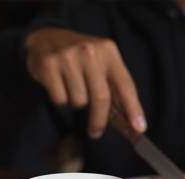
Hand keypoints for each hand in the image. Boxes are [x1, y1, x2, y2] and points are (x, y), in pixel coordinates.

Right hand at [25, 27, 146, 138]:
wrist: (45, 39)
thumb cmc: (81, 60)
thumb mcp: (102, 66)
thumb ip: (115, 91)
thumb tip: (130, 123)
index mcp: (108, 51)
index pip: (125, 85)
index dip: (133, 108)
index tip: (139, 127)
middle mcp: (90, 51)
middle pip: (101, 98)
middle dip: (99, 120)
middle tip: (96, 132)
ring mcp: (68, 56)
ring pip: (79, 101)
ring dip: (77, 104)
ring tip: (73, 88)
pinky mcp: (48, 65)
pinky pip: (60, 99)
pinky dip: (62, 100)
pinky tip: (60, 85)